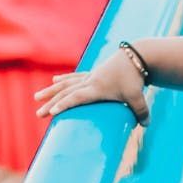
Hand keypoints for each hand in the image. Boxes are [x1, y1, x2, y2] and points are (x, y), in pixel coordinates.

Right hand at [35, 49, 149, 122]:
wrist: (136, 57)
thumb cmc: (135, 79)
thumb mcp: (139, 97)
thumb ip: (142, 112)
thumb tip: (145, 125)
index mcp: (97, 88)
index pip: (77, 97)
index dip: (64, 104)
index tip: (52, 111)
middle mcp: (90, 81)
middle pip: (66, 92)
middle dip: (51, 103)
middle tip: (38, 113)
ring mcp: (90, 76)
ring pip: (66, 84)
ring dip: (51, 91)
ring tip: (37, 97)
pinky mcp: (93, 73)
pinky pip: (74, 77)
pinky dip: (64, 80)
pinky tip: (55, 81)